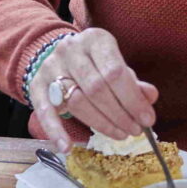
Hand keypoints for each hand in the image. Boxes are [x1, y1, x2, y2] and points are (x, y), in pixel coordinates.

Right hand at [29, 28, 157, 152]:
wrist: (56, 53)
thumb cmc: (94, 62)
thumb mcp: (115, 64)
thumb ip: (132, 81)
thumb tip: (150, 96)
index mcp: (95, 39)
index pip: (115, 72)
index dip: (133, 99)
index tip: (147, 119)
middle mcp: (70, 50)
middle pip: (96, 89)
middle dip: (119, 114)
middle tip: (134, 130)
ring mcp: (50, 67)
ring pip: (76, 102)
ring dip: (100, 124)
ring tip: (119, 135)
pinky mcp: (36, 85)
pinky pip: (45, 111)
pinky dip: (56, 131)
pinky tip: (66, 148)